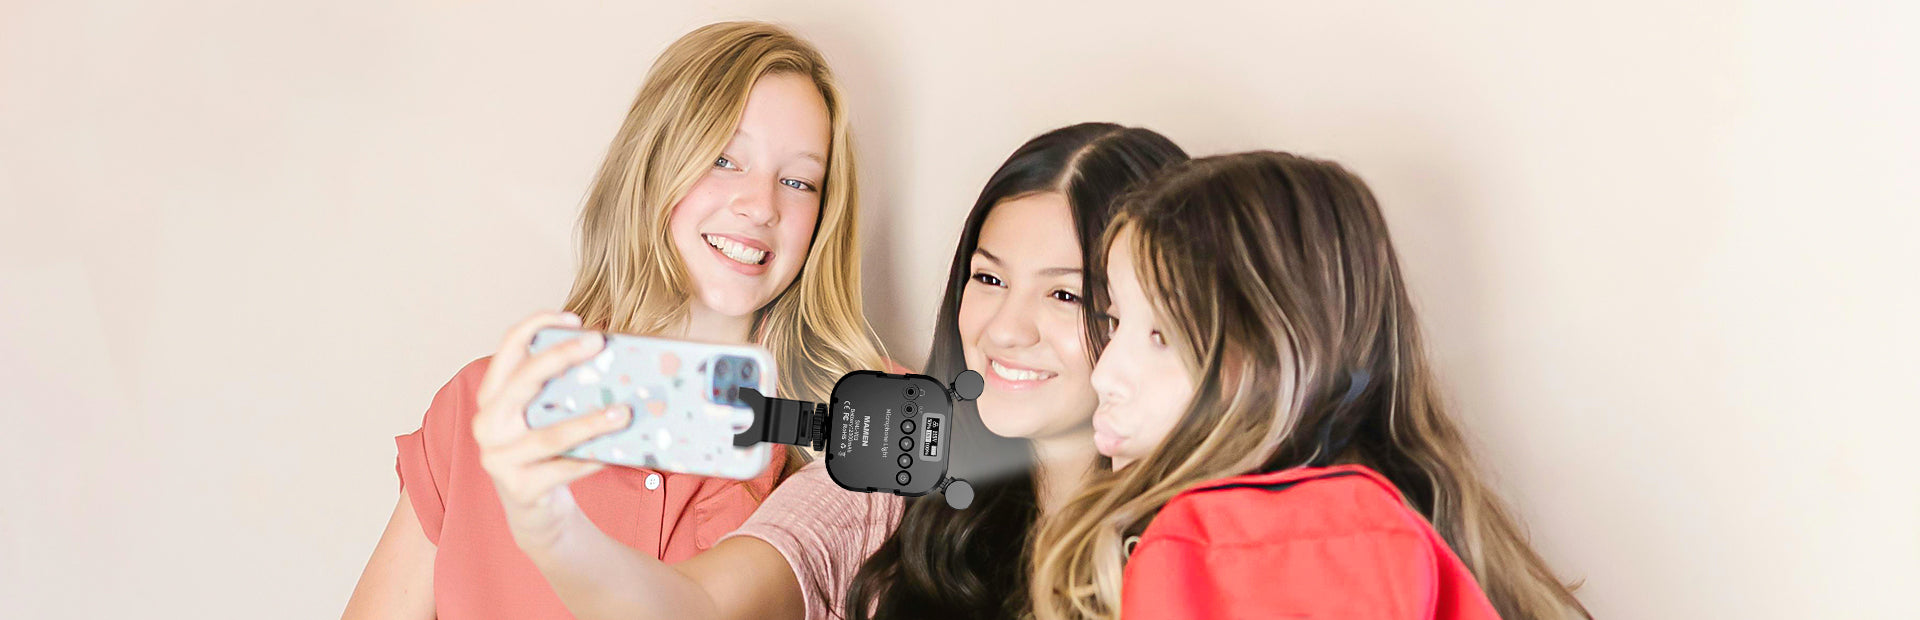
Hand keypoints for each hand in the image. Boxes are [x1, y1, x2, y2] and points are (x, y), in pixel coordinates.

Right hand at [472, 311, 631, 552]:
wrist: (533, 508)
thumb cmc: (545, 450)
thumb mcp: (544, 414)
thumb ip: (561, 389)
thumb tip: (612, 359)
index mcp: (492, 396)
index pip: (507, 348)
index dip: (536, 325)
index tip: (573, 318)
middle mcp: (488, 424)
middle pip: (523, 382)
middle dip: (560, 357)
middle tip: (597, 342)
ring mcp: (499, 458)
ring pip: (550, 434)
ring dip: (590, 422)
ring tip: (623, 412)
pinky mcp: (519, 488)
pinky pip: (563, 469)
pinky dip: (591, 460)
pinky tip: (614, 453)